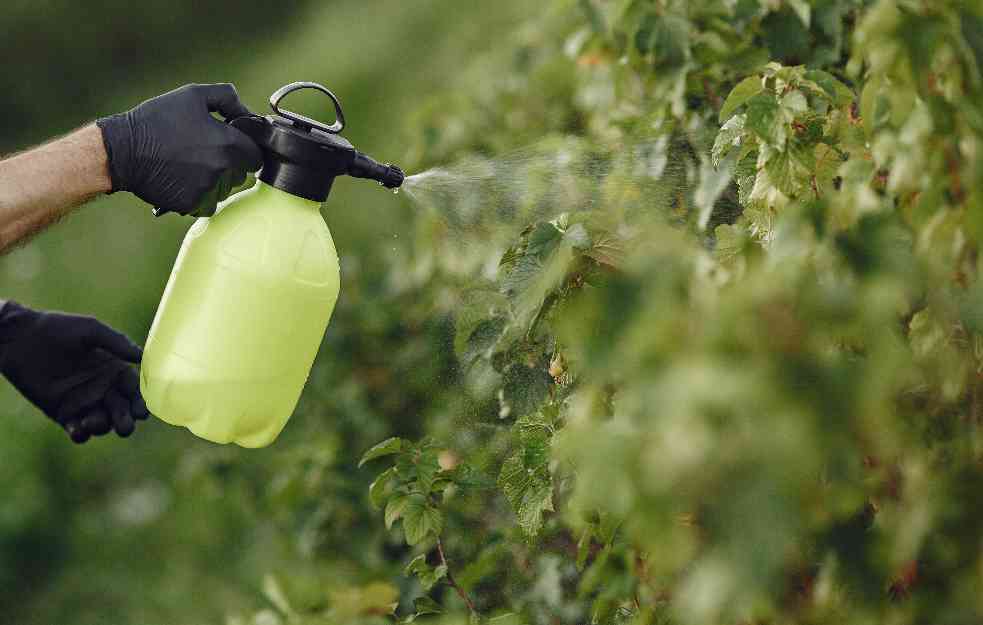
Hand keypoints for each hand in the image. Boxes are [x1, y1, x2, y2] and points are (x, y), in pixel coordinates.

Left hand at [0, 301, 148, 442]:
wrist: (18, 339)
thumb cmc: (56, 329)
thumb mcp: (90, 330)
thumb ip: (116, 342)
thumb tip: (142, 356)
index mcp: (113, 369)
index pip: (133, 389)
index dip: (140, 401)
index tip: (142, 412)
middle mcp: (102, 388)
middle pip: (122, 410)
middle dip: (126, 420)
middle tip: (124, 427)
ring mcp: (82, 402)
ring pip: (102, 422)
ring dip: (103, 427)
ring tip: (93, 422)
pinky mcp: (62, 413)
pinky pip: (77, 430)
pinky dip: (80, 434)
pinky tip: (78, 430)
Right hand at [96, 83, 263, 216]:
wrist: (122, 150)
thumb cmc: (157, 120)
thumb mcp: (193, 95)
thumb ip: (228, 98)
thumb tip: (249, 114)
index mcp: (229, 144)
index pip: (256, 155)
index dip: (245, 148)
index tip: (230, 143)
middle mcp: (222, 170)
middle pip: (241, 174)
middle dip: (230, 164)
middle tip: (203, 151)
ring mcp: (208, 190)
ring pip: (225, 190)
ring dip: (215, 180)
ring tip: (189, 164)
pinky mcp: (192, 205)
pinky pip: (208, 203)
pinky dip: (200, 195)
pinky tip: (182, 179)